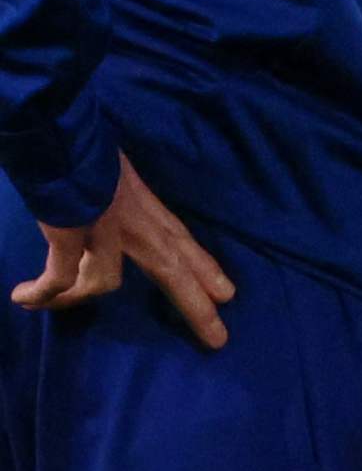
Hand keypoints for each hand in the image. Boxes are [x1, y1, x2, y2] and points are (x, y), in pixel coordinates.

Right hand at [18, 159, 233, 346]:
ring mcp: (104, 231)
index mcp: (144, 203)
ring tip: (47, 304)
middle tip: (218, 339)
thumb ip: (111, 189)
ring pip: (106, 283)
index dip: (203, 267)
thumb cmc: (81, 141)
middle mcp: (134, 221)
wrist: (61, 131)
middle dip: (196, 305)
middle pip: (174, 271)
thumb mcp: (111, 167)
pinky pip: (59, 278)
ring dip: (74, 298)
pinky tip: (25, 298)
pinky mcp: (70, 237)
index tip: (227, 293)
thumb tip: (97, 198)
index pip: (182, 240)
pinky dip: (42, 291)